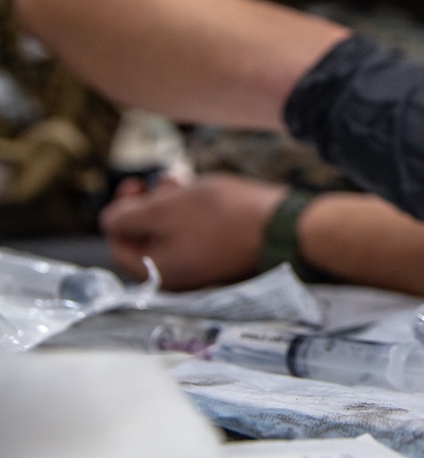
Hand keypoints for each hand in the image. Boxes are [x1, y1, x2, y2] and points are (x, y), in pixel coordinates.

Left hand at [99, 174, 283, 288]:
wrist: (281, 227)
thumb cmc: (221, 216)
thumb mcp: (165, 209)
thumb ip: (127, 217)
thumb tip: (108, 221)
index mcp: (156, 271)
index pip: (118, 243)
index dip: (120, 209)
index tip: (137, 182)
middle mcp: (177, 278)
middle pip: (146, 238)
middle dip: (149, 204)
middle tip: (165, 179)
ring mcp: (202, 271)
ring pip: (172, 235)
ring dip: (172, 206)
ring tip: (188, 182)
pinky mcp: (222, 261)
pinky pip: (195, 238)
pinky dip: (193, 217)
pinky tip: (207, 196)